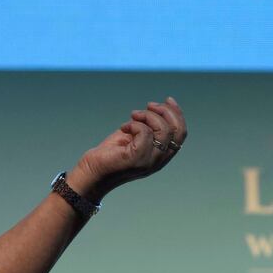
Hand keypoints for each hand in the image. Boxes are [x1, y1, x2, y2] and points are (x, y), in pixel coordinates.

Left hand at [71, 97, 187, 199]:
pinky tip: (124, 127)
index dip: (177, 114)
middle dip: (166, 112)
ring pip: (164, 130)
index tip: (167, 100)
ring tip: (133, 116)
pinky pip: (146, 133)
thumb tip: (156, 108)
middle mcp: (159, 160)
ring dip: (148, 116)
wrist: (91, 172)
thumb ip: (147, 128)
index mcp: (161, 155)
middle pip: (178, 131)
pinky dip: (135, 124)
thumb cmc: (110, 154)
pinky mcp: (137, 159)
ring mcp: (150, 161)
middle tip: (148, 105)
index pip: (181, 134)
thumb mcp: (133, 137)